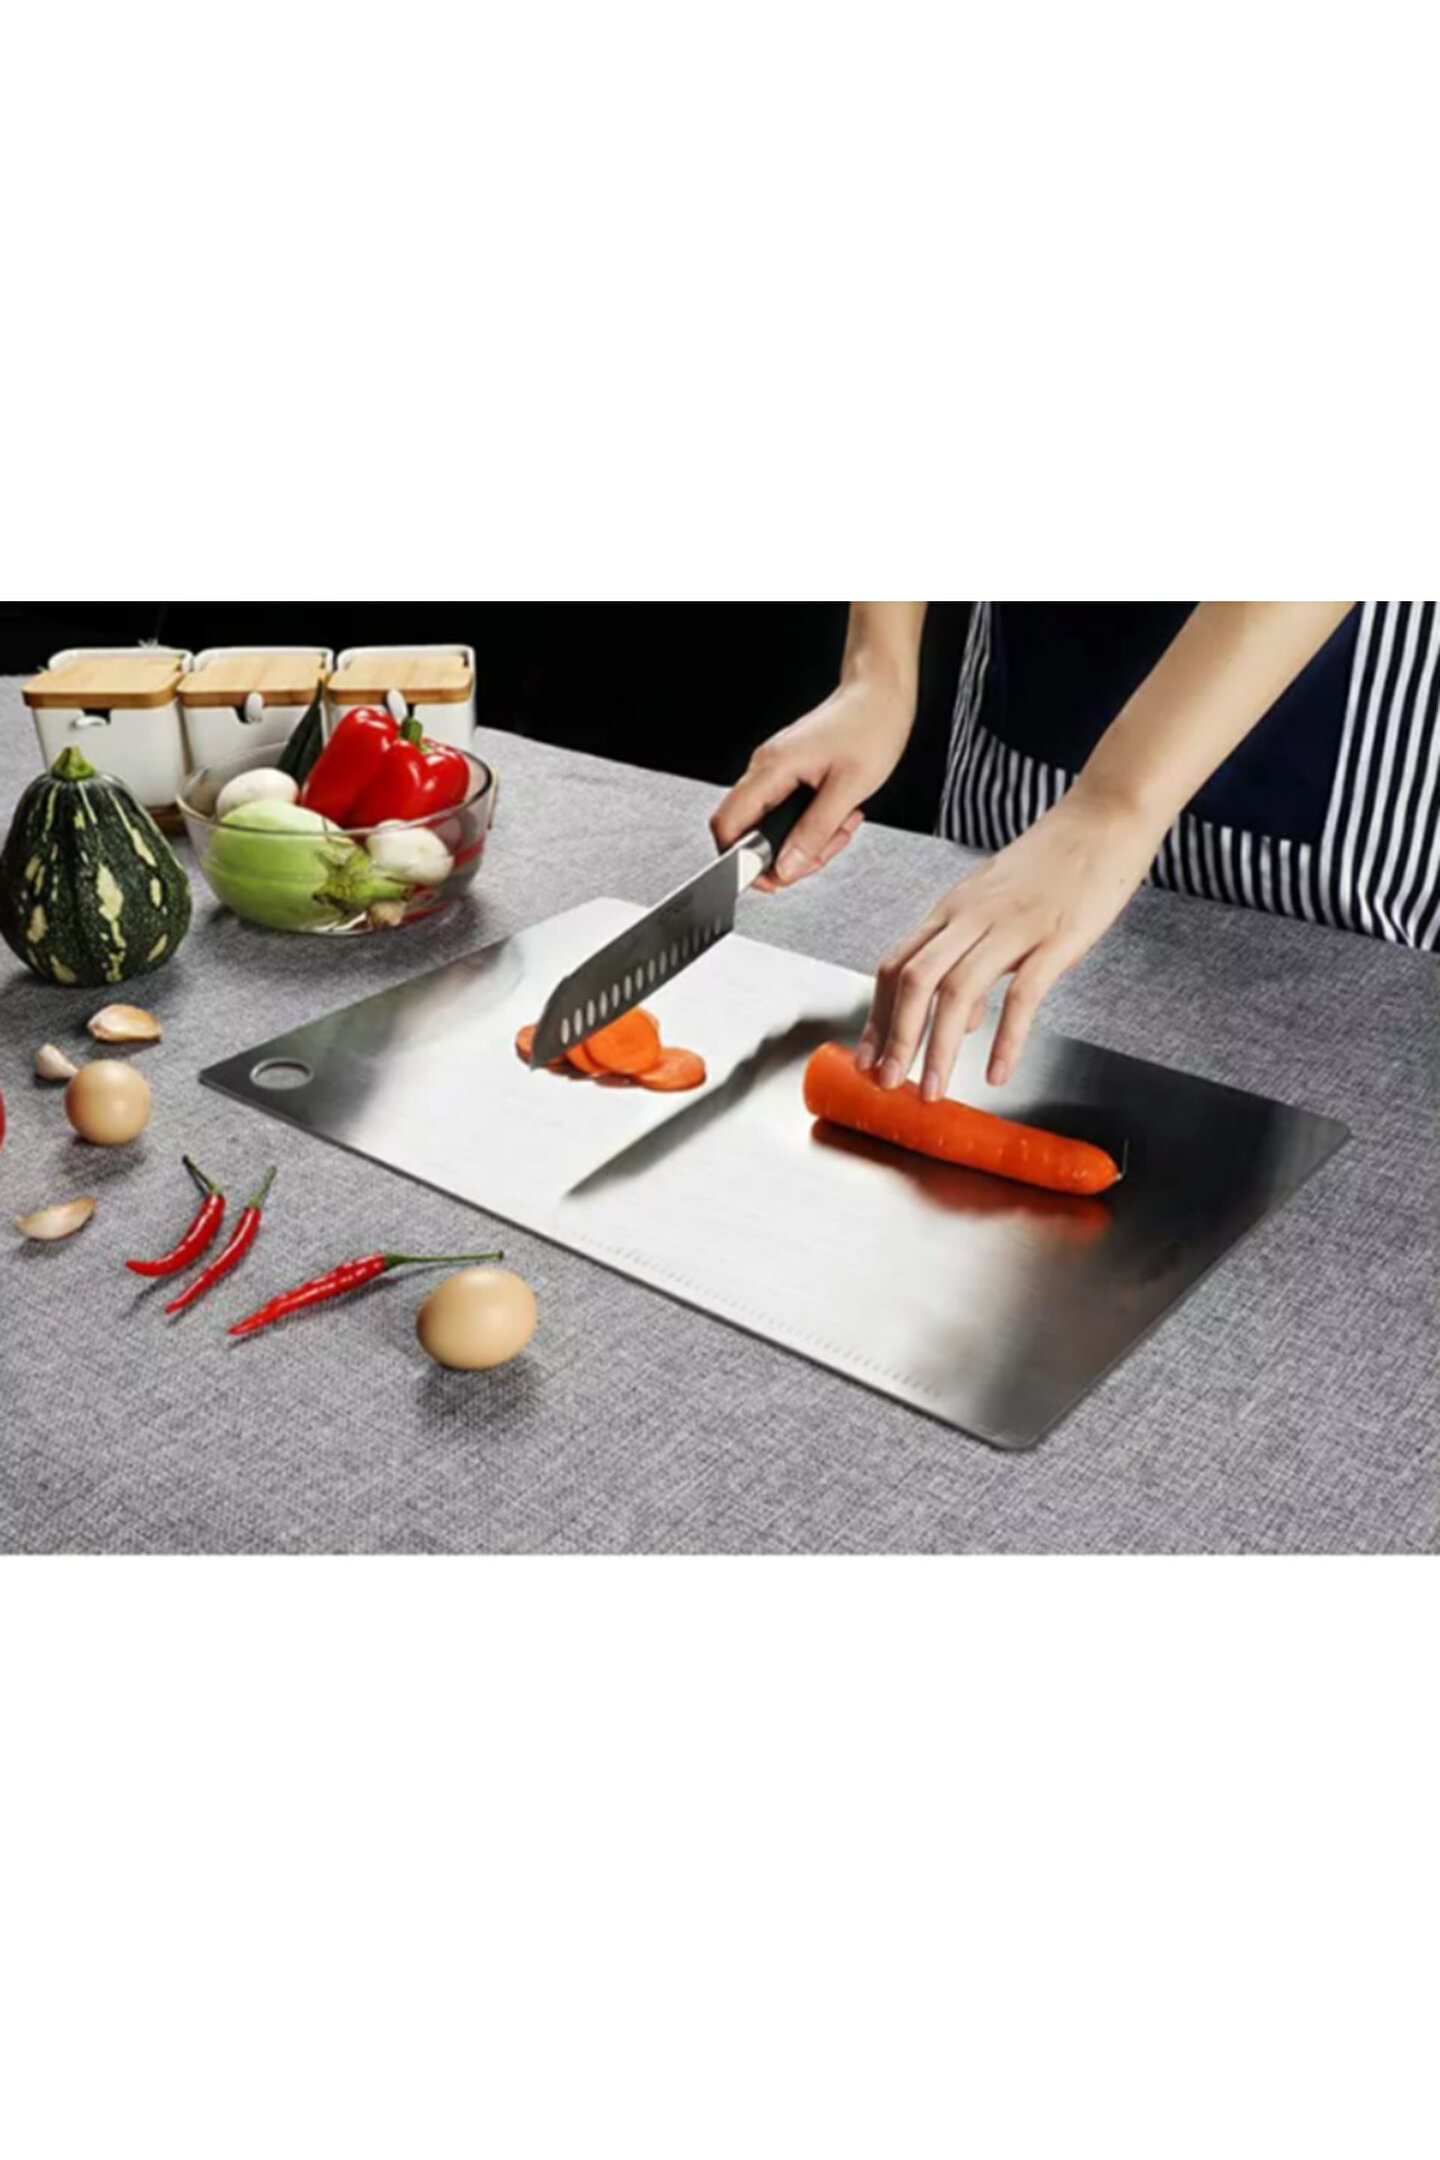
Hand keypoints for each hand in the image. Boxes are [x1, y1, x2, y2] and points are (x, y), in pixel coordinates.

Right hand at [710, 675, 913, 891]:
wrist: (880, 694)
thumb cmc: (870, 727)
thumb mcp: (848, 790)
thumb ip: (814, 833)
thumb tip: (786, 867)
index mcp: (772, 768)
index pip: (728, 824)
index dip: (739, 860)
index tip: (769, 877)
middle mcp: (766, 768)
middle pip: (748, 832)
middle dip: (785, 855)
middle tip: (819, 854)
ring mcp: (776, 770)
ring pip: (771, 826)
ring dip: (804, 841)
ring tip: (838, 829)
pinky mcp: (790, 772)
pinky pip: (787, 812)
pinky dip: (811, 825)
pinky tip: (836, 817)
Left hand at [861, 779, 1164, 1096]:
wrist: (1104, 818)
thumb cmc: (1052, 864)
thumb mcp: (996, 907)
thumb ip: (969, 959)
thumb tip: (959, 1021)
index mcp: (952, 910)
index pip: (897, 966)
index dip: (878, 1017)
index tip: (870, 1059)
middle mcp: (971, 916)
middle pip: (914, 980)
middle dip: (896, 1038)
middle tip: (888, 1083)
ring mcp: (1011, 926)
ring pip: (956, 991)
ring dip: (938, 1047)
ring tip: (932, 1090)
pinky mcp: (1055, 938)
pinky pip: (1022, 995)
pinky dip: (1005, 1039)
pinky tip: (996, 1072)